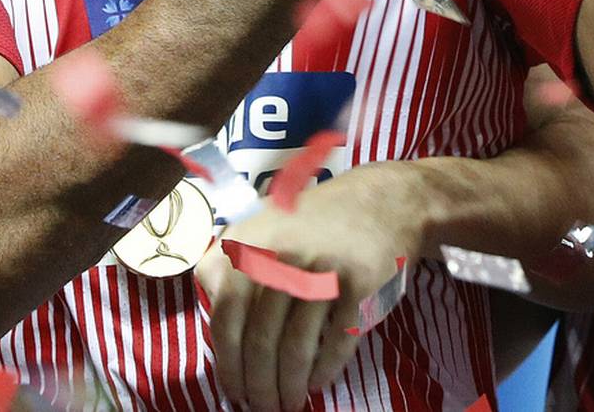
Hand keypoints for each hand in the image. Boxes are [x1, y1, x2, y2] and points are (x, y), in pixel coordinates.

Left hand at [196, 162, 426, 411]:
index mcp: (248, 244)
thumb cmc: (311, 225)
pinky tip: (316, 385)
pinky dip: (322, 372)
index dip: (227, 362)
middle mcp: (280, 255)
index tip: (233, 390)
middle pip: (260, 340)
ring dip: (289, 387)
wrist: (380, 202)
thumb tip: (213, 327)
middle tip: (262, 407)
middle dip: (258, 385)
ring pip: (295, 347)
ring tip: (288, 404)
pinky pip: (334, 342)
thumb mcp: (258, 229)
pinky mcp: (357, 284)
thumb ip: (229, 268)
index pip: (225, 316)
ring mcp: (320, 269)